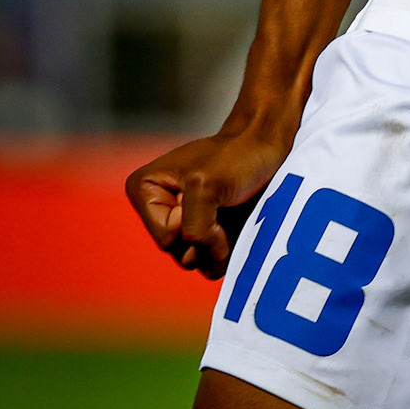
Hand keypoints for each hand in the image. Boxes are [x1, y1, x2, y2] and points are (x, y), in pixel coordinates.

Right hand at [125, 124, 294, 279]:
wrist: (264, 146)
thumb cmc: (235, 155)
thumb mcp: (205, 186)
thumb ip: (195, 228)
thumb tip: (212, 262)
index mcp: (144, 190)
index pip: (166, 238)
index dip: (192, 221)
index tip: (209, 191)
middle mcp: (157, 209)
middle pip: (180, 253)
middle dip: (208, 236)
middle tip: (224, 203)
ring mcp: (182, 223)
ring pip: (198, 261)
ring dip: (221, 244)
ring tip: (233, 212)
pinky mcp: (206, 232)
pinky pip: (214, 262)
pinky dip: (230, 250)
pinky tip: (239, 225)